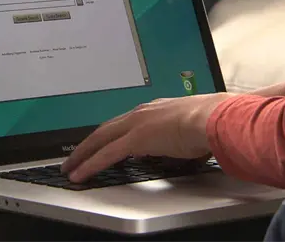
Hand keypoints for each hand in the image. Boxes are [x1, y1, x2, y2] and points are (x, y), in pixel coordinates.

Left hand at [61, 93, 234, 182]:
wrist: (213, 118)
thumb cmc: (210, 122)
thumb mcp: (189, 127)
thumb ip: (178, 135)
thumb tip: (180, 145)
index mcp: (153, 110)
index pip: (121, 123)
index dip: (106, 135)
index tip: (97, 143)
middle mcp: (140, 113)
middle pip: (104, 130)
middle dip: (86, 144)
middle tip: (73, 157)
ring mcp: (136, 124)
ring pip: (99, 140)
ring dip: (83, 154)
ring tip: (70, 167)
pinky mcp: (135, 139)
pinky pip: (106, 154)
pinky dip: (91, 164)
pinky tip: (81, 174)